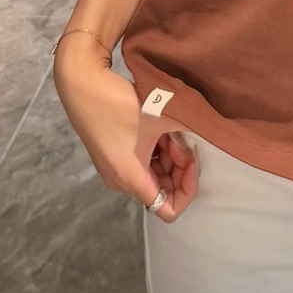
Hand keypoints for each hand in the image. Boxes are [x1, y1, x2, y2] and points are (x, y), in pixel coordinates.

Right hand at [54, 42, 198, 221]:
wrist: (82, 83)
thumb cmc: (119, 104)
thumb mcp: (161, 116)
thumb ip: (190, 131)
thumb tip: (210, 136)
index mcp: (132, 180)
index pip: (169, 209)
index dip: (188, 188)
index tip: (191, 158)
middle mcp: (121, 181)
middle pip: (162, 190)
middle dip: (179, 167)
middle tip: (180, 137)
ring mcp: (114, 169)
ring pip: (154, 174)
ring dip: (168, 155)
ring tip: (169, 127)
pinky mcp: (112, 155)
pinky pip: (142, 163)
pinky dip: (156, 150)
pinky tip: (157, 126)